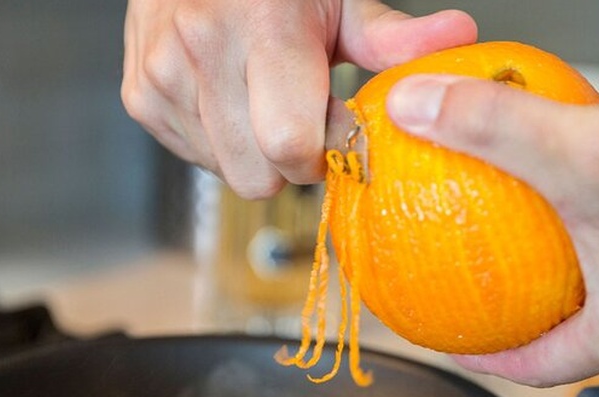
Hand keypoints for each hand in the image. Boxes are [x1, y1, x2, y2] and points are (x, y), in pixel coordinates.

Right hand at [122, 0, 475, 197]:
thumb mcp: (341, 0)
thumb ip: (393, 36)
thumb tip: (459, 37)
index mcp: (261, 26)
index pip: (293, 144)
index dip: (327, 149)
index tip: (342, 127)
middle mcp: (200, 50)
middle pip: (258, 177)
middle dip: (291, 160)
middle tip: (301, 116)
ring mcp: (161, 75)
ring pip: (227, 173)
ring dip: (254, 152)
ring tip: (262, 99)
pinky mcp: (139, 95)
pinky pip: (195, 158)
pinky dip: (220, 141)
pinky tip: (230, 101)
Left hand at [387, 69, 598, 385]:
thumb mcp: (583, 150)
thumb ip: (490, 128)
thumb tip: (417, 110)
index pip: (539, 369)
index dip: (488, 358)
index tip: (458, 340)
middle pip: (582, 336)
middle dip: (534, 314)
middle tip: (492, 288)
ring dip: (579, 271)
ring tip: (538, 242)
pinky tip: (591, 193)